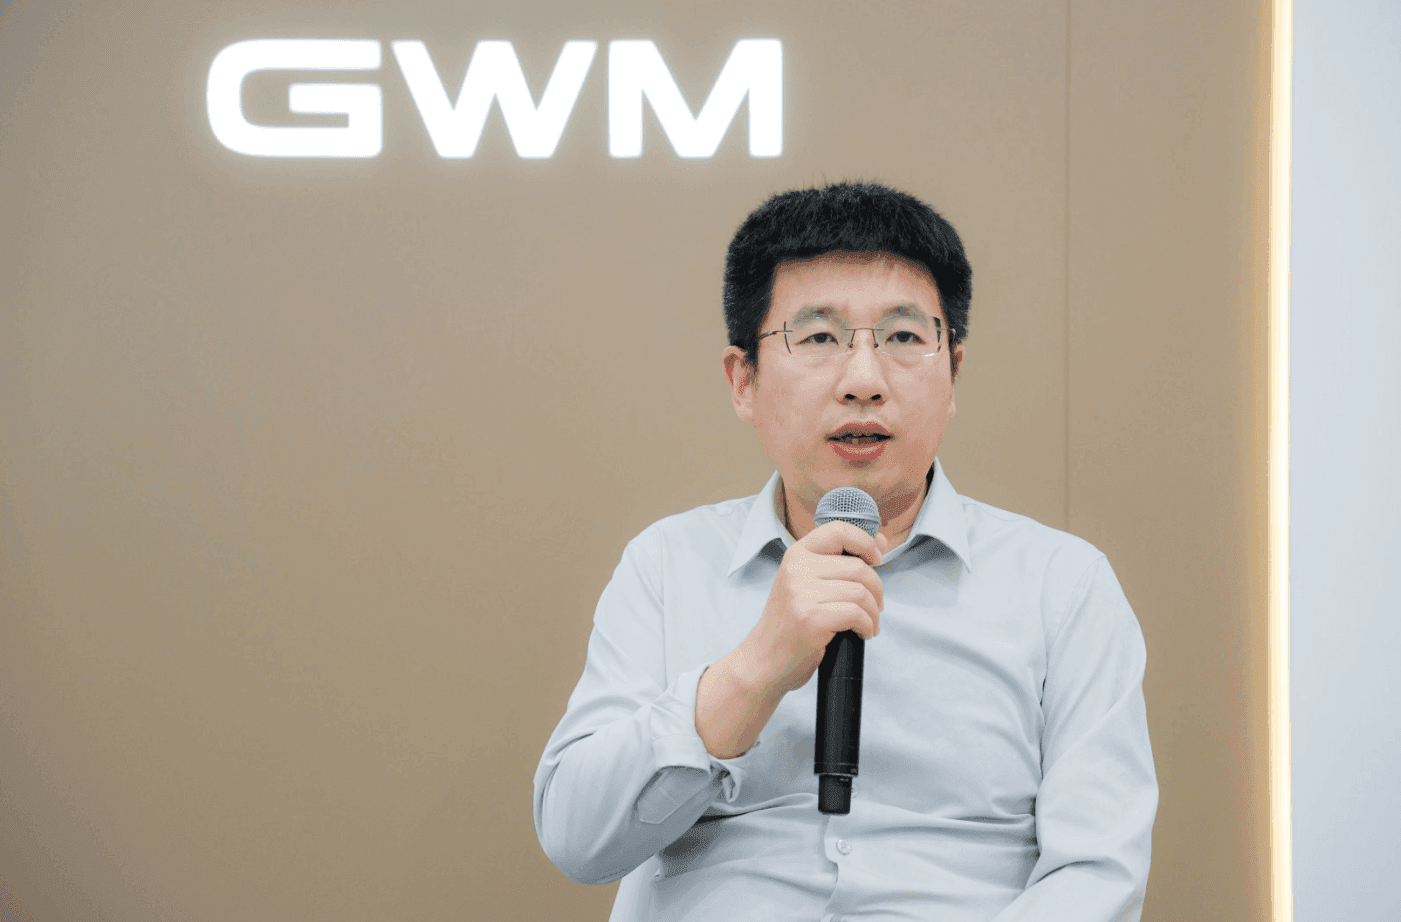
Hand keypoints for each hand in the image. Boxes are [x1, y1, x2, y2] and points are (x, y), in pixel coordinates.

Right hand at [735, 521, 888, 695]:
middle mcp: (797, 568)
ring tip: (868, 624)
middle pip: (858, 567)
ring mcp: (802, 593)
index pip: (838, 530)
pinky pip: (857, 614)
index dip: (865, 541)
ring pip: (861, 592)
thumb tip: (881, 541)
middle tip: (875, 607)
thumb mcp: (807, 584)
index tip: (876, 559)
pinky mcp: (811, 619)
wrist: (763, 660)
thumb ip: (840, 562)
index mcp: (796, 555)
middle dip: (877, 590)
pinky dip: (867, 626)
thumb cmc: (790, 624)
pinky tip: (862, 633)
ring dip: (874, 612)